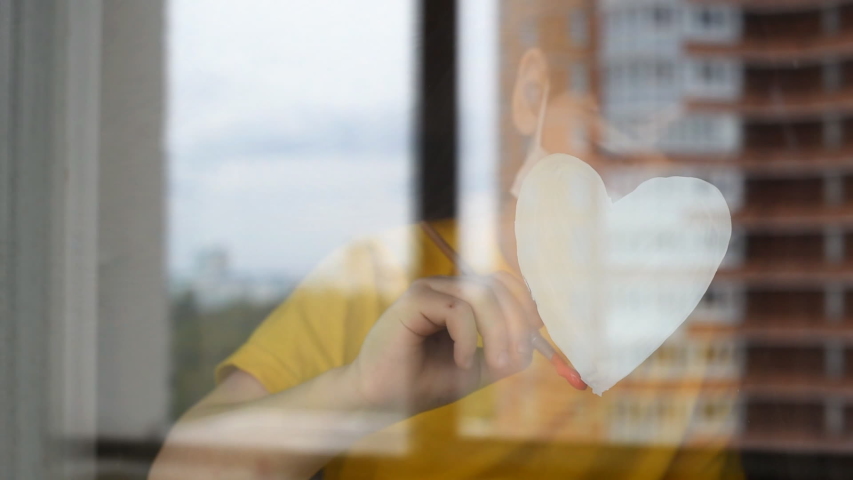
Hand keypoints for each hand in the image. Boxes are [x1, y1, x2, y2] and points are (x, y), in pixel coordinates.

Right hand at [346, 272, 576, 415]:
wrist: (380, 400)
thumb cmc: (424, 383)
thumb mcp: (476, 369)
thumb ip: (504, 354)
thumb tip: (534, 342)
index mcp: (460, 297)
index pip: (504, 284)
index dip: (525, 307)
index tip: (533, 341)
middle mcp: (446, 287)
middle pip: (499, 285)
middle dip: (516, 323)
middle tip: (513, 360)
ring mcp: (429, 290)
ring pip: (481, 294)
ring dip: (497, 332)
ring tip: (494, 363)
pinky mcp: (414, 300)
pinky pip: (457, 309)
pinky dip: (468, 338)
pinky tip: (461, 361)